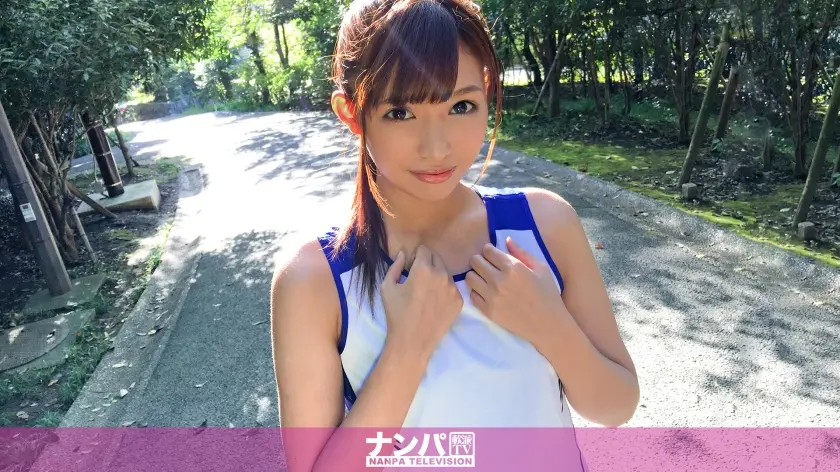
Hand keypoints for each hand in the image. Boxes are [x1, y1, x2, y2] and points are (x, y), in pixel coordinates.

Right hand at [380, 245, 463, 360]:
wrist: (413, 341)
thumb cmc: (397, 314)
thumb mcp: (387, 287)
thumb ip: (395, 265)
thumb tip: (404, 253)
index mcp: (423, 269)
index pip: (424, 249)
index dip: (416, 257)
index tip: (411, 267)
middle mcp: (442, 275)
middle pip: (437, 258)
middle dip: (428, 264)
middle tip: (419, 280)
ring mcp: (453, 288)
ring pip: (446, 273)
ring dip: (437, 277)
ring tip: (427, 293)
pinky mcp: (459, 301)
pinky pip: (452, 288)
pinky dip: (444, 291)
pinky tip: (434, 303)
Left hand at [465, 237, 566, 349]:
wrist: (548, 324)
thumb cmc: (548, 294)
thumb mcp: (541, 268)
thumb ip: (522, 253)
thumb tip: (507, 240)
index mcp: (513, 267)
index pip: (488, 251)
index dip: (489, 250)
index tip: (493, 255)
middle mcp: (499, 280)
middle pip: (475, 262)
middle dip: (480, 260)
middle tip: (487, 265)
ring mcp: (492, 297)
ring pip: (470, 277)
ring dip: (476, 275)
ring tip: (485, 278)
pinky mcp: (488, 311)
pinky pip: (472, 295)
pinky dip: (477, 291)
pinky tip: (486, 292)